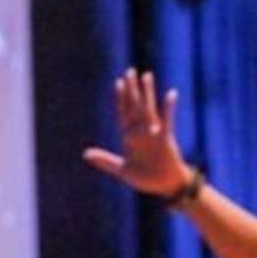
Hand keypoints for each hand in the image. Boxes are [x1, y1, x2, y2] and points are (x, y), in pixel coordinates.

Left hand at [83, 68, 190, 195]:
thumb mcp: (122, 169)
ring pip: (149, 109)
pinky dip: (168, 108)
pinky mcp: (166, 139)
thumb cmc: (146, 178)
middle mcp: (141, 132)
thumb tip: (85, 154)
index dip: (120, 98)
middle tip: (130, 71)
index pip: (123, 113)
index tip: (118, 82)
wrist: (166, 187)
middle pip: (134, 106)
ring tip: (146, 75)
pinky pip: (168, 121)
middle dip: (132, 89)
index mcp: (130, 137)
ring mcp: (154, 134)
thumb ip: (105, 161)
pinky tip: (171, 94)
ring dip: (147, 93)